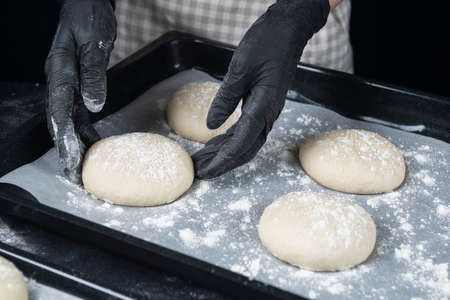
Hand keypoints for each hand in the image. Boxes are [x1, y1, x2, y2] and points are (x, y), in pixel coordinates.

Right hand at [45, 0, 115, 183]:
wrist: (87, 6)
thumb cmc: (90, 19)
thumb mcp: (95, 44)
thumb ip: (94, 74)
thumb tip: (94, 105)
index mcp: (60, 71)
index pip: (59, 108)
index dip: (64, 135)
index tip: (71, 157)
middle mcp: (60, 82)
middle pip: (60, 122)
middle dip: (66, 150)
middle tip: (74, 177)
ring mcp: (67, 86)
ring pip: (68, 122)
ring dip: (74, 147)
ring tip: (80, 172)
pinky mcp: (77, 88)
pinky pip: (79, 115)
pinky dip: (85, 133)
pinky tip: (92, 148)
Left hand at [192, 0, 328, 178]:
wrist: (288, 31)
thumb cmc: (267, 44)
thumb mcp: (240, 69)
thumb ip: (226, 99)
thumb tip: (211, 126)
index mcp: (264, 106)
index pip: (241, 143)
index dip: (223, 160)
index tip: (207, 170)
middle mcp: (268, 114)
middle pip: (245, 149)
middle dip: (223, 162)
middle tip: (201, 171)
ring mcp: (266, 111)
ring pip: (245, 142)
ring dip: (224, 153)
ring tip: (203, 160)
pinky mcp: (262, 105)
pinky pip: (245, 129)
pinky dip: (229, 139)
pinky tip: (215, 143)